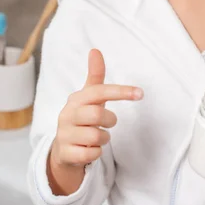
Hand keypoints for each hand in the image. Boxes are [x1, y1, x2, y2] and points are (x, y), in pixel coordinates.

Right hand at [51, 48, 142, 168]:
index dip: (121, 91)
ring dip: (104, 138)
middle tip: (107, 123)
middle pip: (98, 115)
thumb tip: (95, 50)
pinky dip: (96, 153)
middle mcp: (67, 115)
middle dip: (110, 120)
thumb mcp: (88, 98)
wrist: (63, 149)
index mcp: (76, 99)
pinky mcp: (67, 154)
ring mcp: (65, 135)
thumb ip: (95, 75)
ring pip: (97, 136)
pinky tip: (89, 149)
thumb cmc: (82, 118)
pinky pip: (91, 154)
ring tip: (96, 137)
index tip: (140, 94)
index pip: (99, 91)